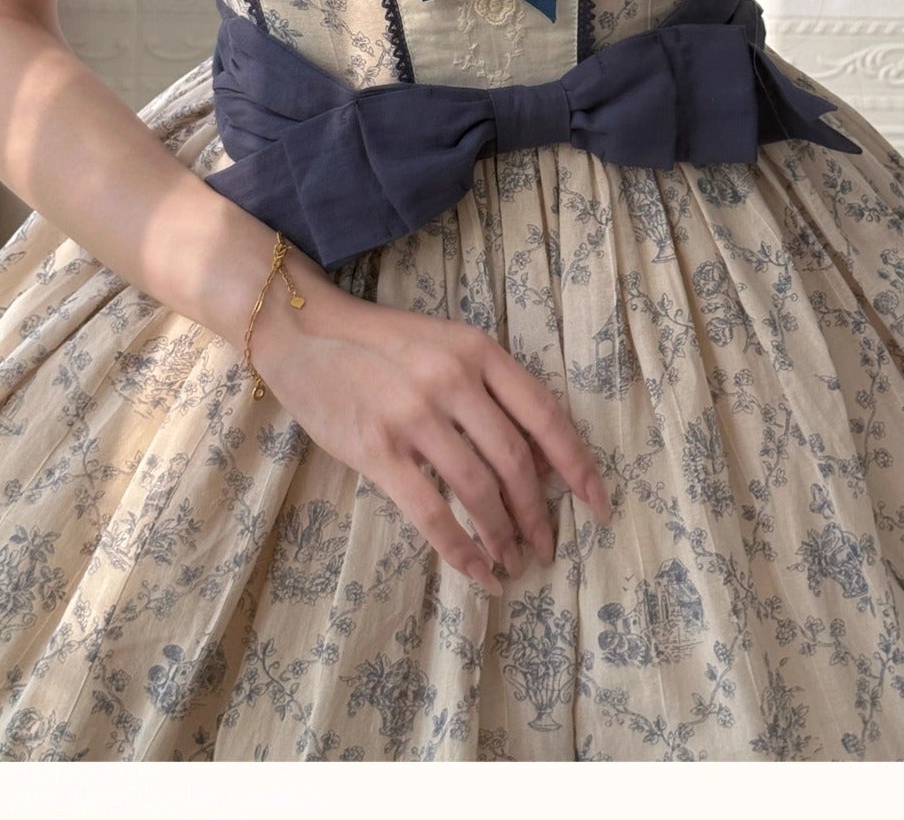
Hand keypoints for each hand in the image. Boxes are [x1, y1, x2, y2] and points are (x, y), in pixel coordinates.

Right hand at [252, 283, 611, 592]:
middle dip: (539, 515)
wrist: (305, 332)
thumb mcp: (447, 345)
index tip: (598, 505)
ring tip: (512, 563)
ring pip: (479, 492)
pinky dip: (461, 550)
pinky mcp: (378, 450)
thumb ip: (490, 390)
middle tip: (546, 547)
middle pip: (515, 462)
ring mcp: (414, 415)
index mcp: (478, 351)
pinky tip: (476, 570)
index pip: (545, 415)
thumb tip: (539, 460)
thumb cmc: (382, 343)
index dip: (578, 465)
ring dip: (503, 537)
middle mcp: (453, 380)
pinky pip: (432, 513)